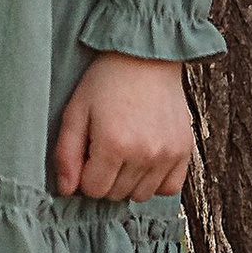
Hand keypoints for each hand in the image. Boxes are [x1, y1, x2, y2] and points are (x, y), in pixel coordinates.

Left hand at [53, 52, 194, 203]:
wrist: (147, 56)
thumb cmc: (108, 80)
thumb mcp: (76, 110)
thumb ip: (67, 153)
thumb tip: (66, 189)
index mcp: (113, 145)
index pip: (93, 190)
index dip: (84, 175)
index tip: (87, 154)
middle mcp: (144, 154)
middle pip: (116, 194)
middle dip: (104, 178)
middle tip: (104, 149)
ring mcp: (167, 155)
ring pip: (141, 195)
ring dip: (128, 182)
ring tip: (125, 153)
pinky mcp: (184, 151)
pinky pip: (170, 189)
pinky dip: (155, 182)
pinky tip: (145, 162)